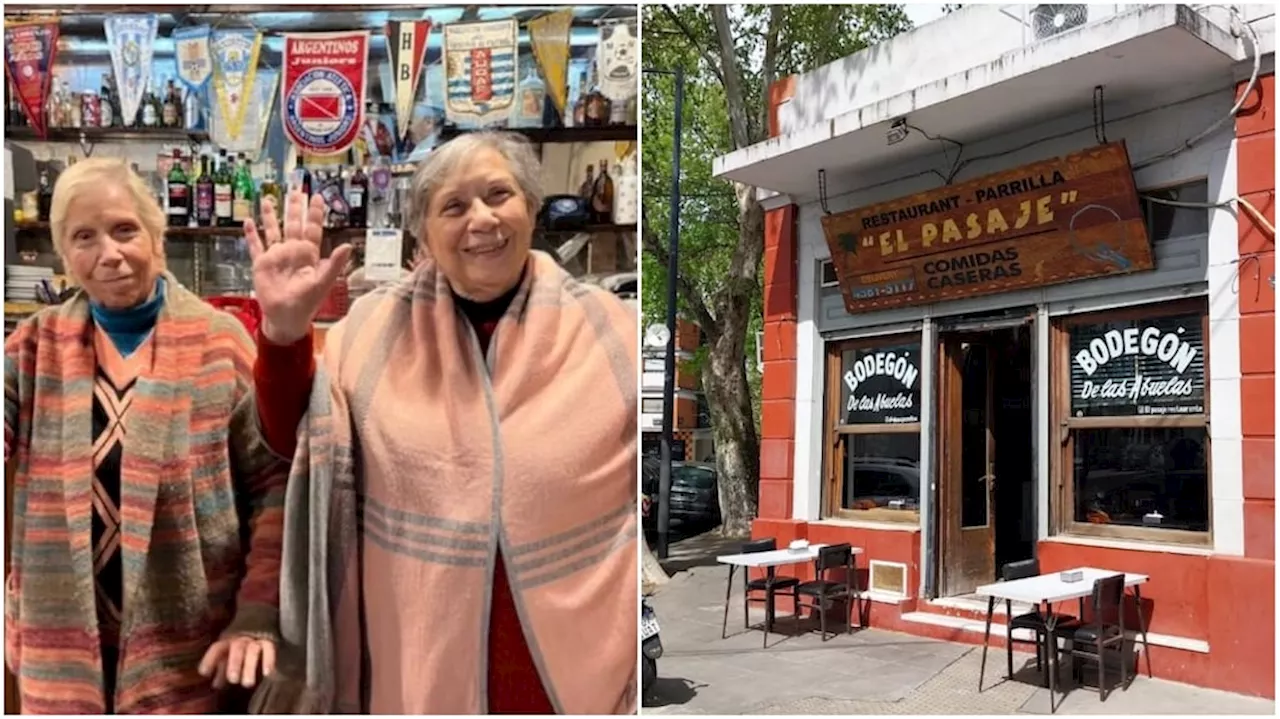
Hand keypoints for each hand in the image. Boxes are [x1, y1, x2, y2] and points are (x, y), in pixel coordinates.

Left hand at [198, 635, 275, 688]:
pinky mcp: (270, 641)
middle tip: (233, 679)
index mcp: (227, 640)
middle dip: (234, 664)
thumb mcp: (229, 653)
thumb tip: (215, 685)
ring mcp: (256, 639)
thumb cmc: (240, 644)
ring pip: (253, 651)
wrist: (260, 617)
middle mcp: (241, 639)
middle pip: (236, 649)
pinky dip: (269, 660)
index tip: (204, 673)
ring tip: (247, 684)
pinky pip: (270, 649)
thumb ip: (222, 668)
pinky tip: (267, 673)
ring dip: (249, 666)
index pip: (217, 648)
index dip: (210, 659)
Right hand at [244, 189, 353, 344]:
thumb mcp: (323, 282)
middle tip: (295, 190)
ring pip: (273, 230)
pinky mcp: (262, 264)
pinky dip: (252, 234)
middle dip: (294, 207)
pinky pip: (256, 245)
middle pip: (293, 223)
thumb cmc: (307, 303)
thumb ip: (335, 264)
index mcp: (308, 254)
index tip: (317, 197)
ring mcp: (276, 256)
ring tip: (269, 199)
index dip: (314, 213)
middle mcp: (292, 251)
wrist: (286, 317)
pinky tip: (248, 221)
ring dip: (271, 216)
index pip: (312, 228)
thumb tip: (348, 246)